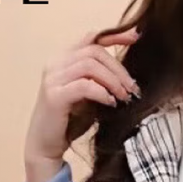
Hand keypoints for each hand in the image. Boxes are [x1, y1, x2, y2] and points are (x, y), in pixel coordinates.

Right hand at [24, 25, 140, 181]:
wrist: (46, 146)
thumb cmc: (70, 122)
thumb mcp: (90, 96)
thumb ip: (101, 81)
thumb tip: (129, 78)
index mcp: (64, 59)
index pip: (92, 38)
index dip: (115, 35)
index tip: (136, 37)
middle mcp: (56, 63)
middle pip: (94, 51)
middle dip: (119, 69)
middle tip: (133, 88)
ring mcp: (53, 78)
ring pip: (90, 65)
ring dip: (113, 81)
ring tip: (124, 97)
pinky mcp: (54, 95)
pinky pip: (84, 86)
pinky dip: (102, 93)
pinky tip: (111, 103)